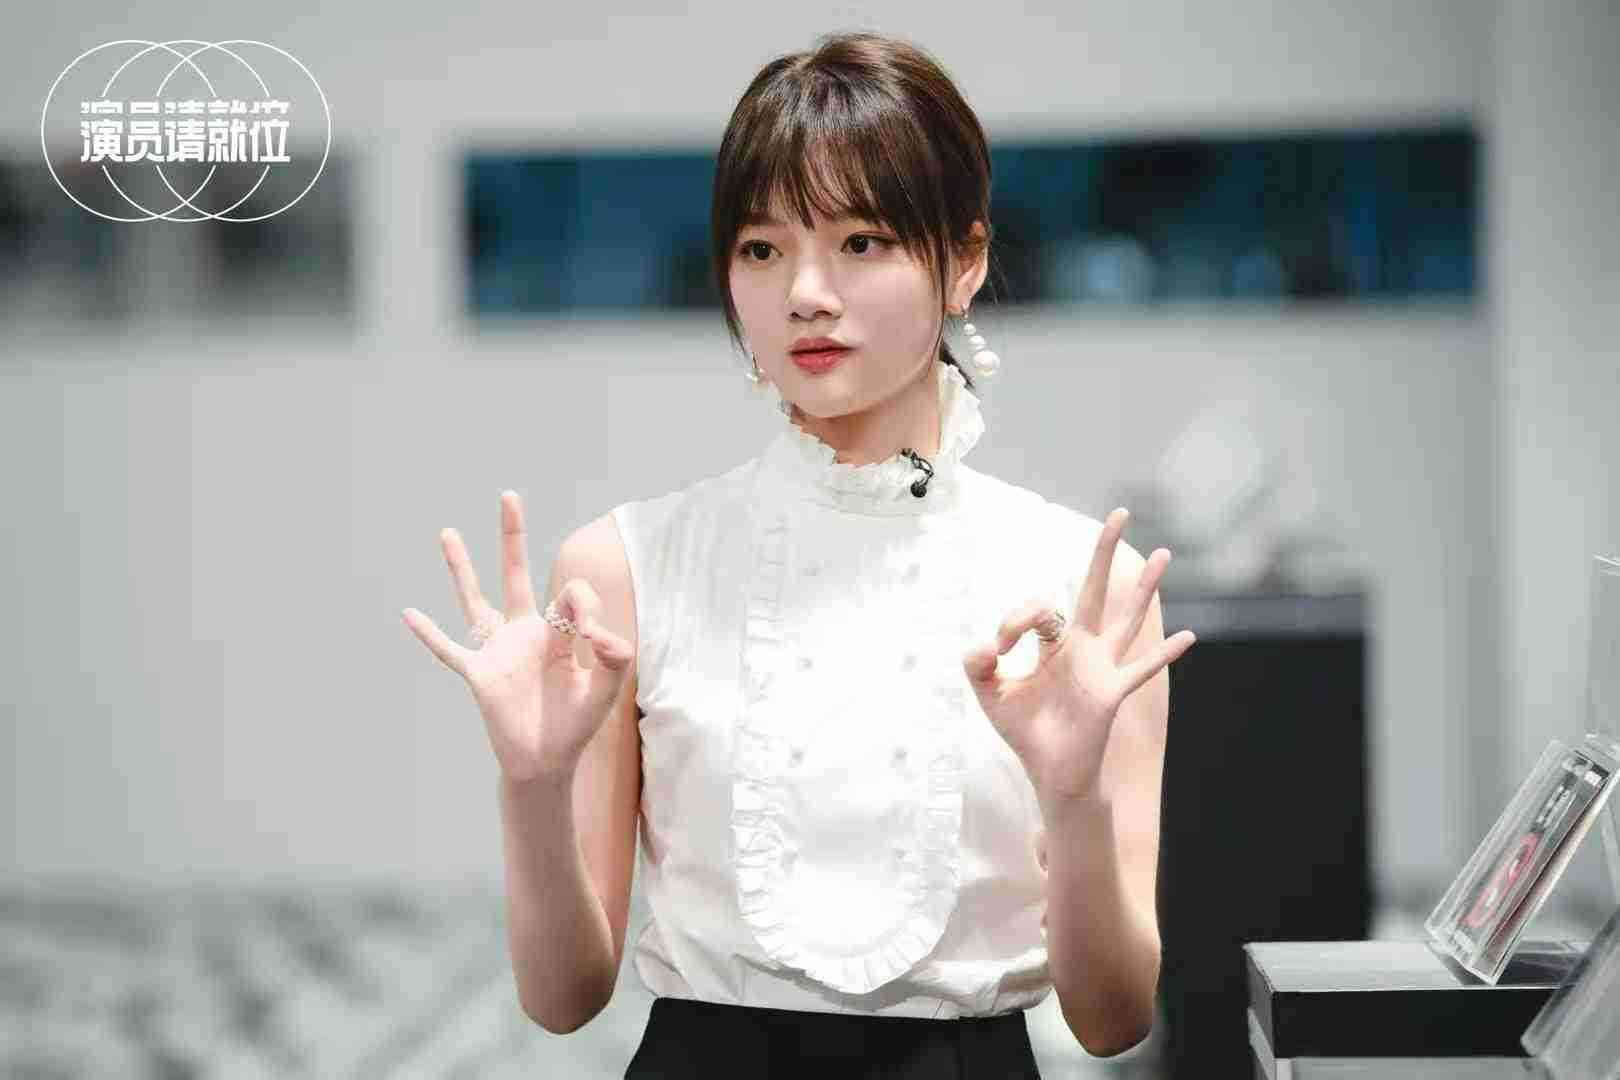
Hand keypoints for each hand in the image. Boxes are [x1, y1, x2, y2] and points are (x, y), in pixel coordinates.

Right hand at [402, 491, 633, 782]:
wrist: (547, 761)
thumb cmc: (576, 724)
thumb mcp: (608, 686)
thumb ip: (615, 654)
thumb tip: (597, 631)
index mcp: (559, 632)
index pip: (571, 596)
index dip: (585, 608)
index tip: (593, 638)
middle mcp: (524, 632)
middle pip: (516, 574)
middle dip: (513, 537)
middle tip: (509, 496)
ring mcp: (498, 650)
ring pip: (475, 600)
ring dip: (461, 567)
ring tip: (447, 532)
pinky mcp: (479, 674)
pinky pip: (449, 650)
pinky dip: (430, 634)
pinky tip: (409, 613)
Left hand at [962, 508, 1196, 805]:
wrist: (1049, 772)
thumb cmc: (1026, 731)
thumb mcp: (990, 695)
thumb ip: (977, 668)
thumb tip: (980, 646)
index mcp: (1054, 644)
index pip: (1040, 609)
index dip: (1014, 621)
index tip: (996, 648)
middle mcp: (1082, 648)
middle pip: (1095, 590)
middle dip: (1104, 552)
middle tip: (1118, 512)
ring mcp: (1101, 668)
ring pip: (1125, 618)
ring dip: (1143, 588)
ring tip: (1163, 554)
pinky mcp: (1110, 693)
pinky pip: (1139, 669)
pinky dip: (1163, 655)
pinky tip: (1188, 637)